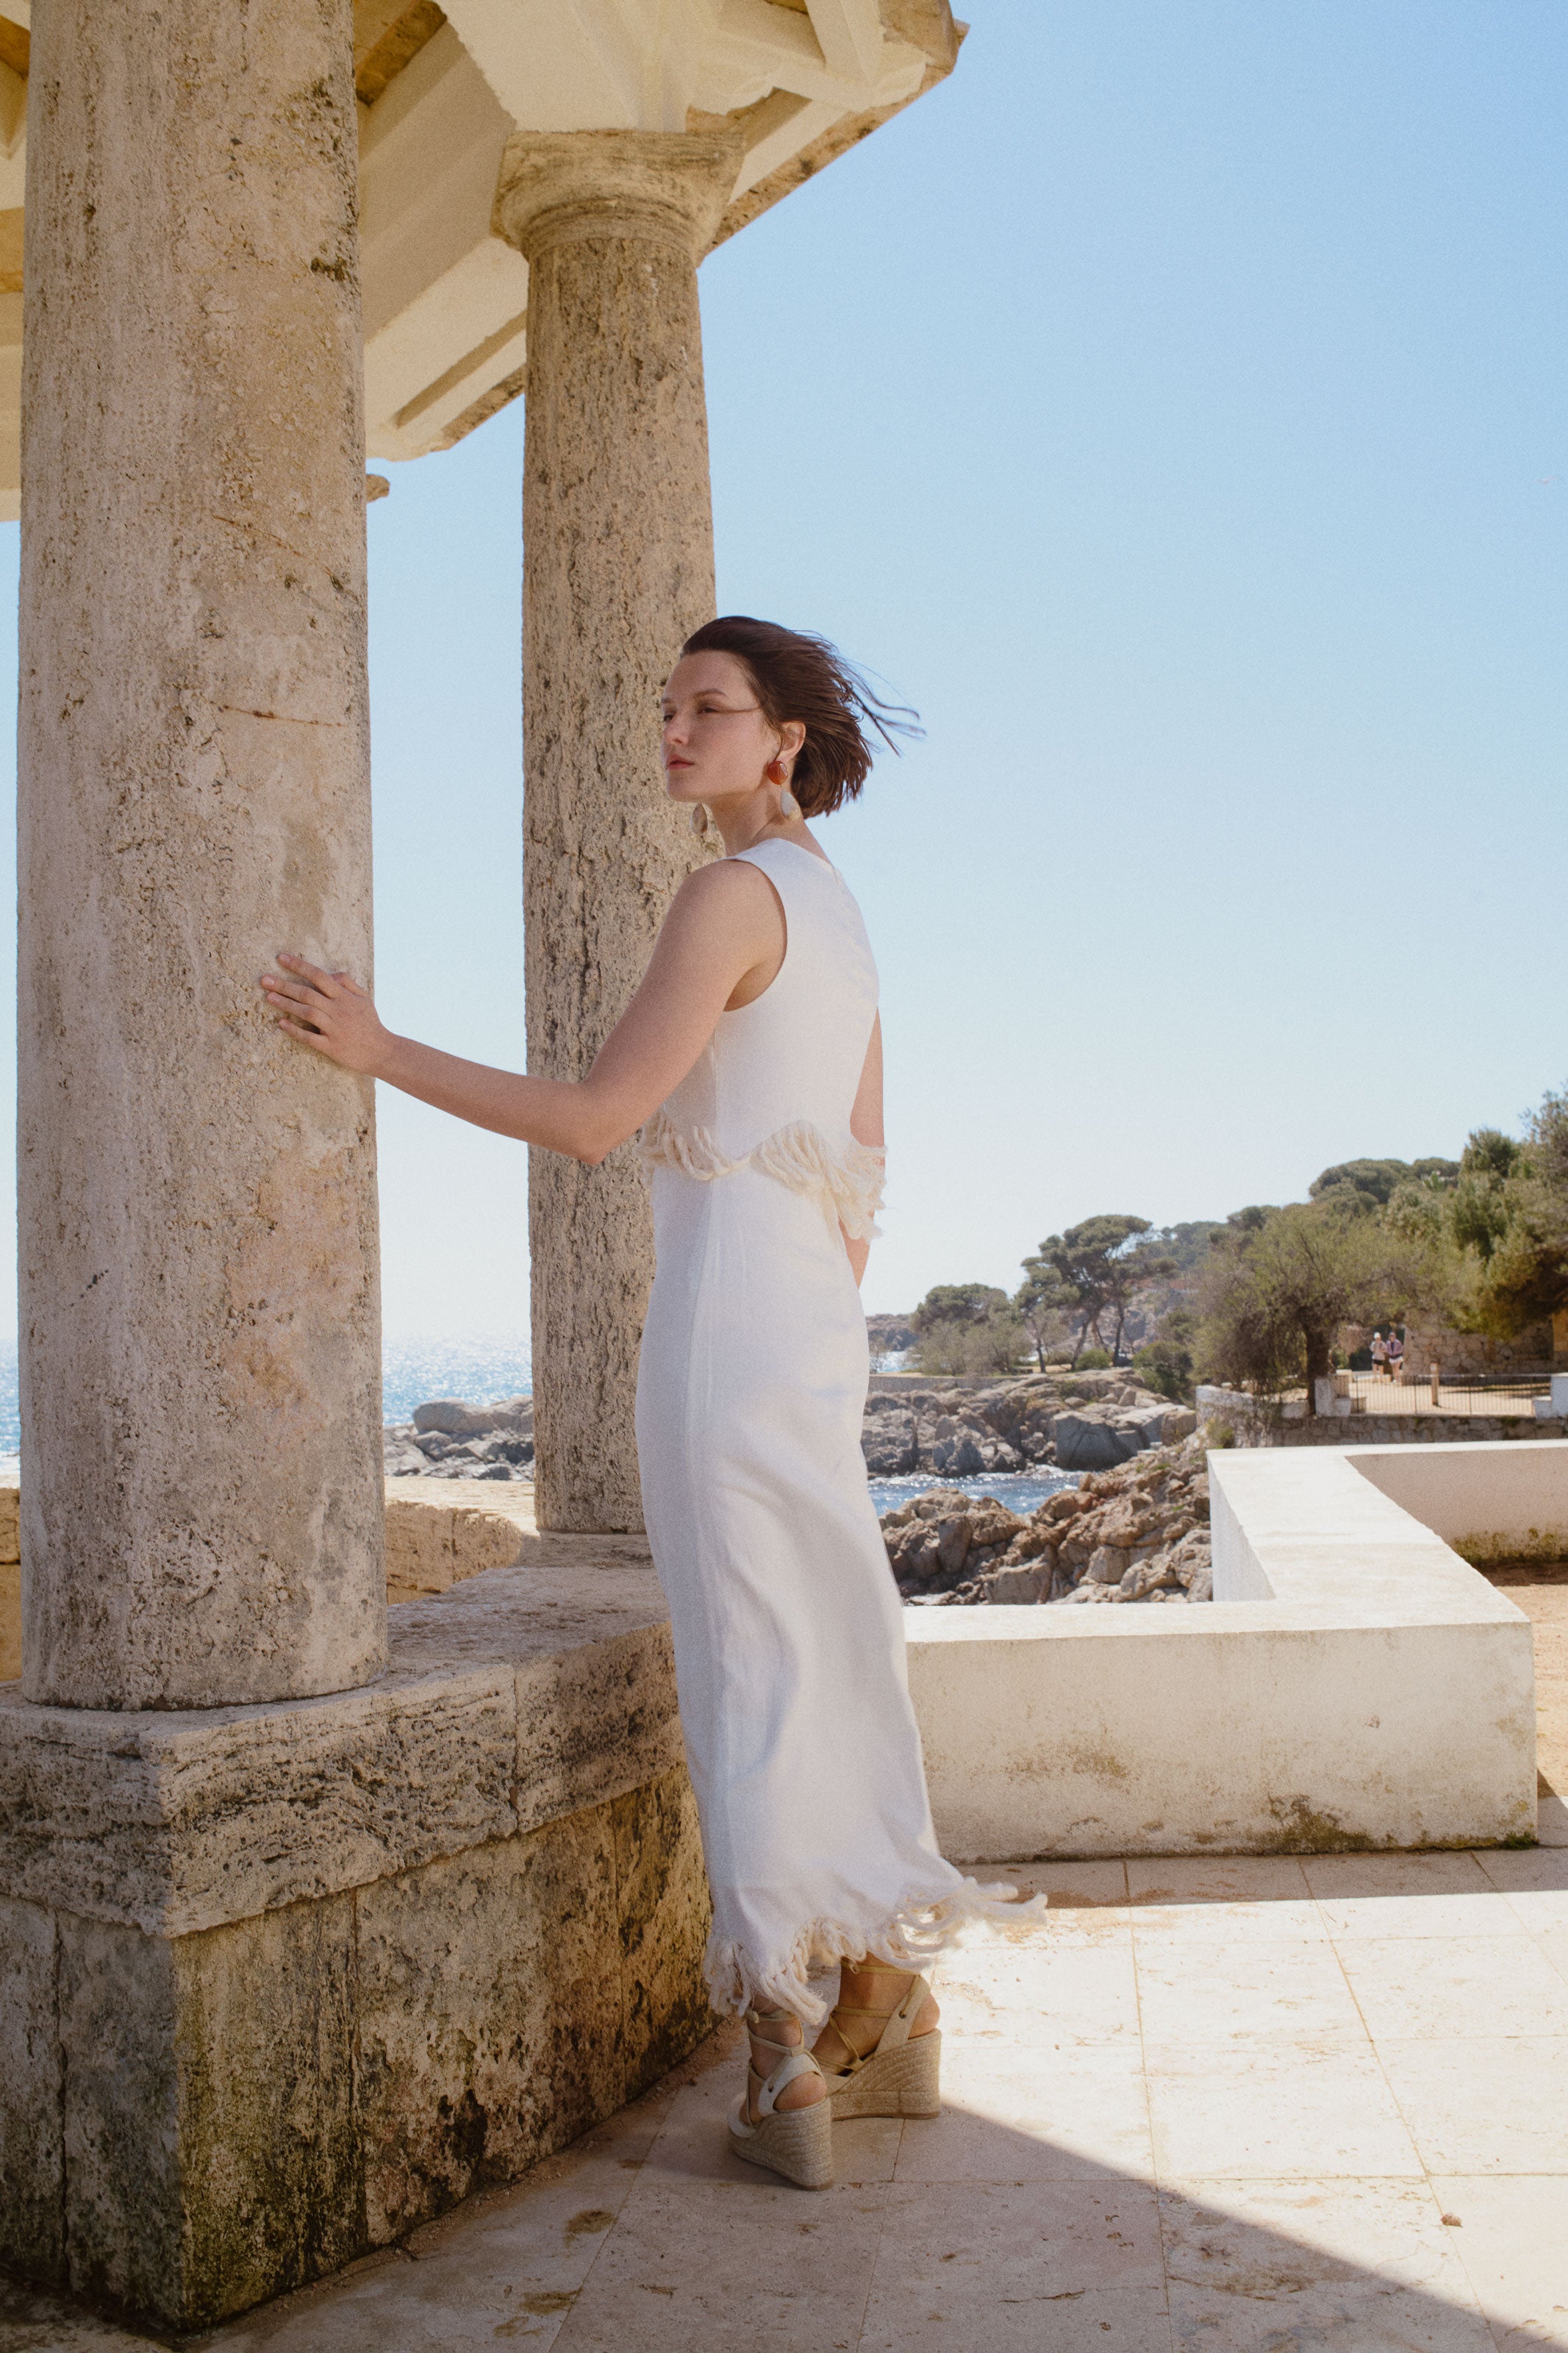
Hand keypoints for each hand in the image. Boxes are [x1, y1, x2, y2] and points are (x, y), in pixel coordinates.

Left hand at [259, 954, 393, 1075]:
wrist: (382, 1052)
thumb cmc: (370, 1023)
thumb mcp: (364, 998)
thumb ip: (348, 983)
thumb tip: (331, 973)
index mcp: (345, 997)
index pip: (319, 976)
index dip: (299, 965)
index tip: (281, 958)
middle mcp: (338, 1010)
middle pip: (307, 994)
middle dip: (284, 985)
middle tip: (264, 979)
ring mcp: (334, 1029)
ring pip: (307, 1013)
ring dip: (286, 1004)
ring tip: (269, 997)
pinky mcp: (331, 1047)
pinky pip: (309, 1037)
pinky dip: (295, 1030)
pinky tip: (281, 1023)